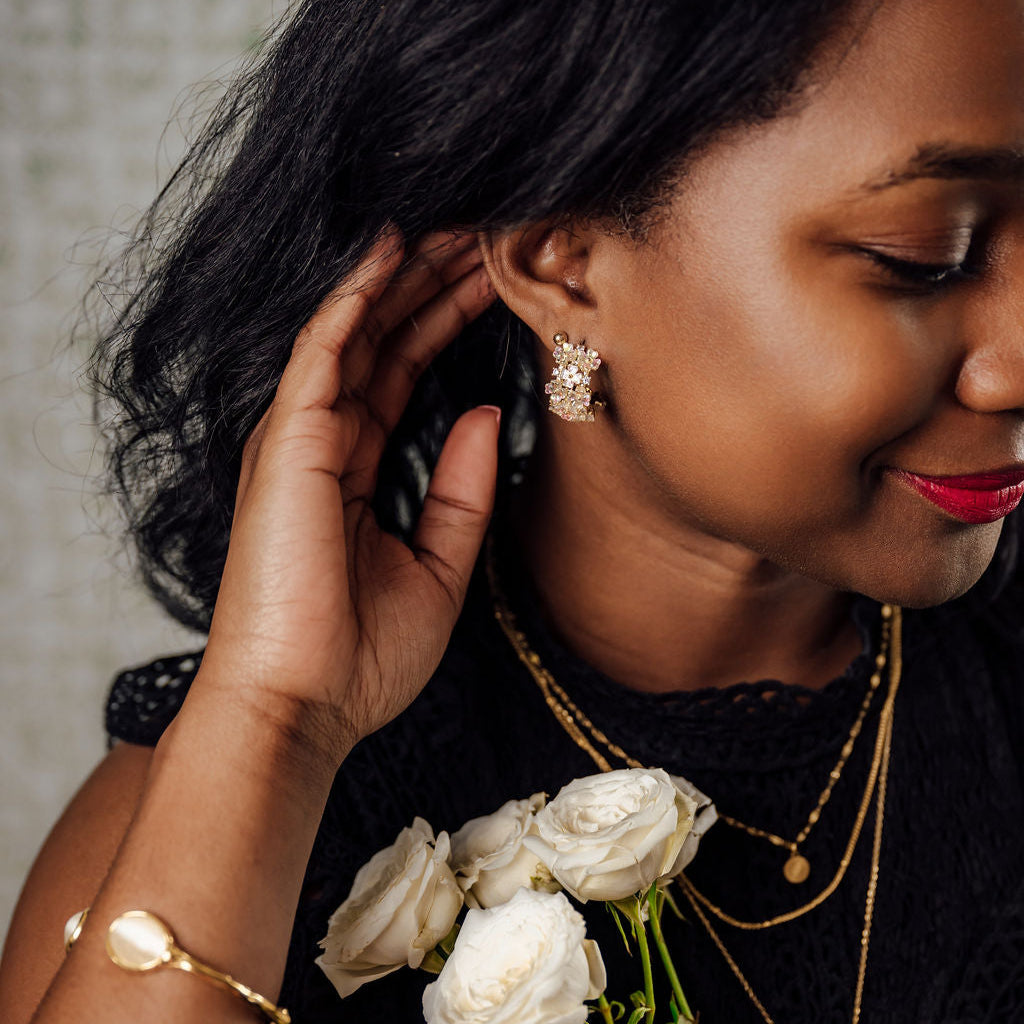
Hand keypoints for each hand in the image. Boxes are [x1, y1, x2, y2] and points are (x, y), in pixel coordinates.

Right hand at [195, 229, 498, 763]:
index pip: (404, 374)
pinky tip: (393, 252)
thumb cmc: (362, 657)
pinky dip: (355, 299)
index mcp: (356, 471)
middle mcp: (324, 444)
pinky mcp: (288, 444)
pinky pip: (324, 353)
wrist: (304, 708)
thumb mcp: (440, 566)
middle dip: (432, 284)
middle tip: (485, 233)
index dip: (446, 323)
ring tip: (456, 224)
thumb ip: (463, 489)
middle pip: (383, 342)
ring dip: (404, 276)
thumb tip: (487, 413)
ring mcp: (300, 439)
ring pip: (356, 333)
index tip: (496, 282)